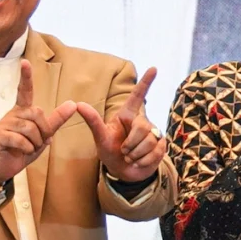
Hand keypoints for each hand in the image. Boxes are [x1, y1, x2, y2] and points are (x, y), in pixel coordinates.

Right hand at [0, 59, 70, 187]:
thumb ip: (55, 120)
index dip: (26, 77)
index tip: (25, 62)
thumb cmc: (23, 149)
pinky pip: (20, 140)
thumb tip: (73, 104)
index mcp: (23, 111)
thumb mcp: (43, 135)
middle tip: (37, 142)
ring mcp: (3, 124)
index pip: (25, 91)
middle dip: (43, 131)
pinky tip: (20, 151)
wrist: (3, 166)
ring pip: (30, 129)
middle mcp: (13, 114)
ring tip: (27, 148)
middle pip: (37, 114)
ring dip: (35, 143)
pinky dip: (26, 148)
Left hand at [61, 66, 162, 183]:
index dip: (146, 82)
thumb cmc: (110, 151)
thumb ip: (93, 121)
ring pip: (149, 142)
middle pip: (142, 128)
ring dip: (135, 154)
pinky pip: (156, 153)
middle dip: (130, 144)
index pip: (137, 96)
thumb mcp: (100, 137)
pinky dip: (143, 161)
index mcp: (127, 115)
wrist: (123, 171)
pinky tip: (138, 162)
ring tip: (130, 157)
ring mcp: (154, 133)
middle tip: (123, 151)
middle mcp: (142, 121)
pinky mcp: (162, 146)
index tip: (154, 67)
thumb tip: (78, 104)